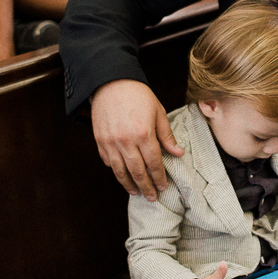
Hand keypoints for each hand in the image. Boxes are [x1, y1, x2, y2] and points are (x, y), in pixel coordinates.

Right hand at [90, 79, 183, 198]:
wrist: (110, 82)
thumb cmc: (138, 95)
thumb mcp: (158, 111)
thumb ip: (166, 135)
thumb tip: (178, 153)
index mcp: (143, 133)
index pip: (153, 162)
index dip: (159, 177)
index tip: (163, 186)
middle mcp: (125, 141)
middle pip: (137, 171)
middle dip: (145, 186)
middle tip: (151, 197)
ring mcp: (110, 141)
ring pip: (119, 170)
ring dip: (128, 184)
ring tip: (136, 192)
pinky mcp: (99, 140)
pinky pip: (107, 160)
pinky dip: (114, 170)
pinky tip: (122, 175)